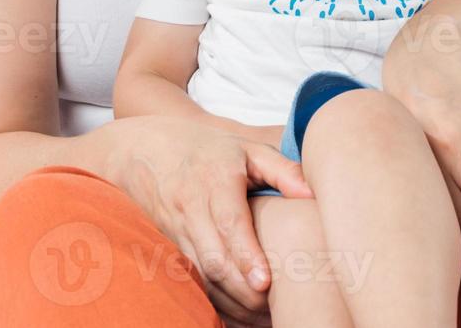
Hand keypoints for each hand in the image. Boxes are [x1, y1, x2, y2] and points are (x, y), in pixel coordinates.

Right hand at [102, 115, 310, 324]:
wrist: (147, 150)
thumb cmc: (209, 150)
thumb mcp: (248, 149)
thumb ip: (284, 170)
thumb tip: (313, 195)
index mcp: (214, 181)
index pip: (229, 223)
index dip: (246, 255)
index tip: (264, 281)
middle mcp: (191, 209)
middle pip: (214, 258)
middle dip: (243, 290)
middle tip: (273, 308)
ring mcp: (176, 231)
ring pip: (202, 276)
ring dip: (231, 301)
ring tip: (263, 317)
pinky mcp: (169, 247)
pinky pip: (192, 281)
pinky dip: (215, 301)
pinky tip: (240, 314)